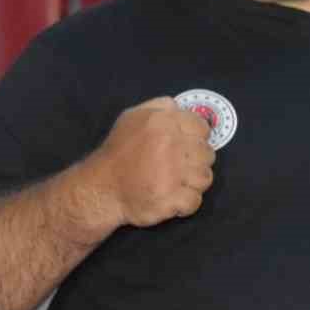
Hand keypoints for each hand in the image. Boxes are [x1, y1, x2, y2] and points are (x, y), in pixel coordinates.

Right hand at [88, 97, 214, 227]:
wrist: (101, 188)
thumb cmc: (118, 151)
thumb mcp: (134, 116)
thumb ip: (161, 106)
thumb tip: (182, 108)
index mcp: (164, 122)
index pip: (202, 128)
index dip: (197, 138)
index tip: (186, 147)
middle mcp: (172, 145)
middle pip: (207, 154)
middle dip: (196, 161)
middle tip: (179, 167)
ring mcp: (174, 174)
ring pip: (206, 178)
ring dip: (193, 182)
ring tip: (176, 183)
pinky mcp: (172, 199)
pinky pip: (195, 201)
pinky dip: (185, 203)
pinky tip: (172, 198)